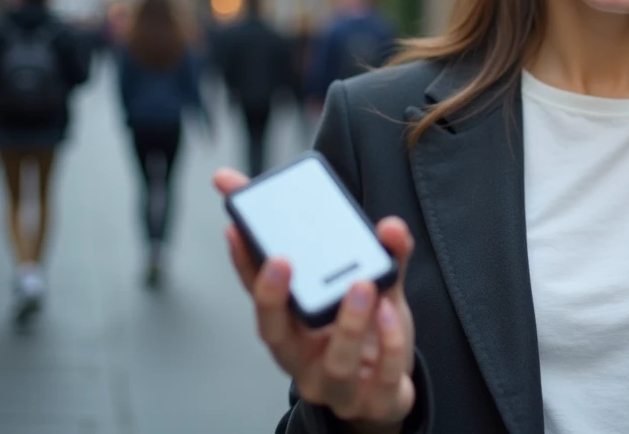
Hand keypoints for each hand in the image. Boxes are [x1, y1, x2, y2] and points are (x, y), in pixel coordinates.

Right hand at [213, 169, 416, 426]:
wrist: (391, 391)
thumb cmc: (370, 337)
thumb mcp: (375, 291)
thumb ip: (383, 256)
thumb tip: (390, 227)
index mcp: (294, 330)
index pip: (261, 297)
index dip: (245, 267)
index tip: (237, 230)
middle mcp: (306, 361)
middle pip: (275, 335)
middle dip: (271, 299)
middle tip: (282, 260)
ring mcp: (339, 387)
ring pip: (335, 363)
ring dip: (347, 323)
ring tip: (361, 285)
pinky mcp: (377, 402)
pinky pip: (383, 376)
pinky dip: (390, 342)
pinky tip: (391, 314)